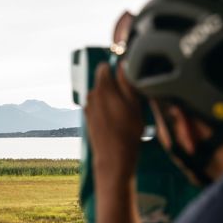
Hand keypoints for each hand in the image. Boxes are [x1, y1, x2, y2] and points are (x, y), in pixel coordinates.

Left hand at [84, 62, 144, 184]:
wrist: (113, 159)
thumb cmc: (127, 133)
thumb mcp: (134, 104)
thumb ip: (128, 81)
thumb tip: (124, 63)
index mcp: (102, 88)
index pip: (105, 66)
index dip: (117, 70)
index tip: (128, 79)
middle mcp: (91, 96)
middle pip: (104, 81)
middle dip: (116, 85)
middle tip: (131, 98)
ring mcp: (88, 108)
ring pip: (102, 95)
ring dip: (112, 99)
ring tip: (125, 112)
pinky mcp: (88, 119)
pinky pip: (99, 107)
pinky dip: (107, 110)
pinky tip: (117, 122)